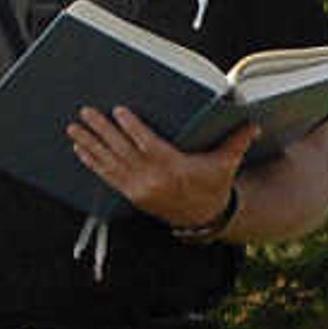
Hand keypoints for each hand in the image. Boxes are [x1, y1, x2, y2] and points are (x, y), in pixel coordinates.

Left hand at [71, 107, 249, 227]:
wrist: (204, 218)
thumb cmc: (214, 184)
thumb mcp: (227, 163)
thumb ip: (237, 141)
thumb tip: (254, 123)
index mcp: (174, 168)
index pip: (148, 144)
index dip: (131, 128)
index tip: (118, 110)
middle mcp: (153, 179)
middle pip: (123, 151)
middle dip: (102, 131)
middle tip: (86, 112)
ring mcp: (139, 188)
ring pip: (110, 163)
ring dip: (90, 144)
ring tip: (73, 128)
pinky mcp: (132, 194)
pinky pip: (107, 177)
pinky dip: (92, 162)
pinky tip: (80, 149)